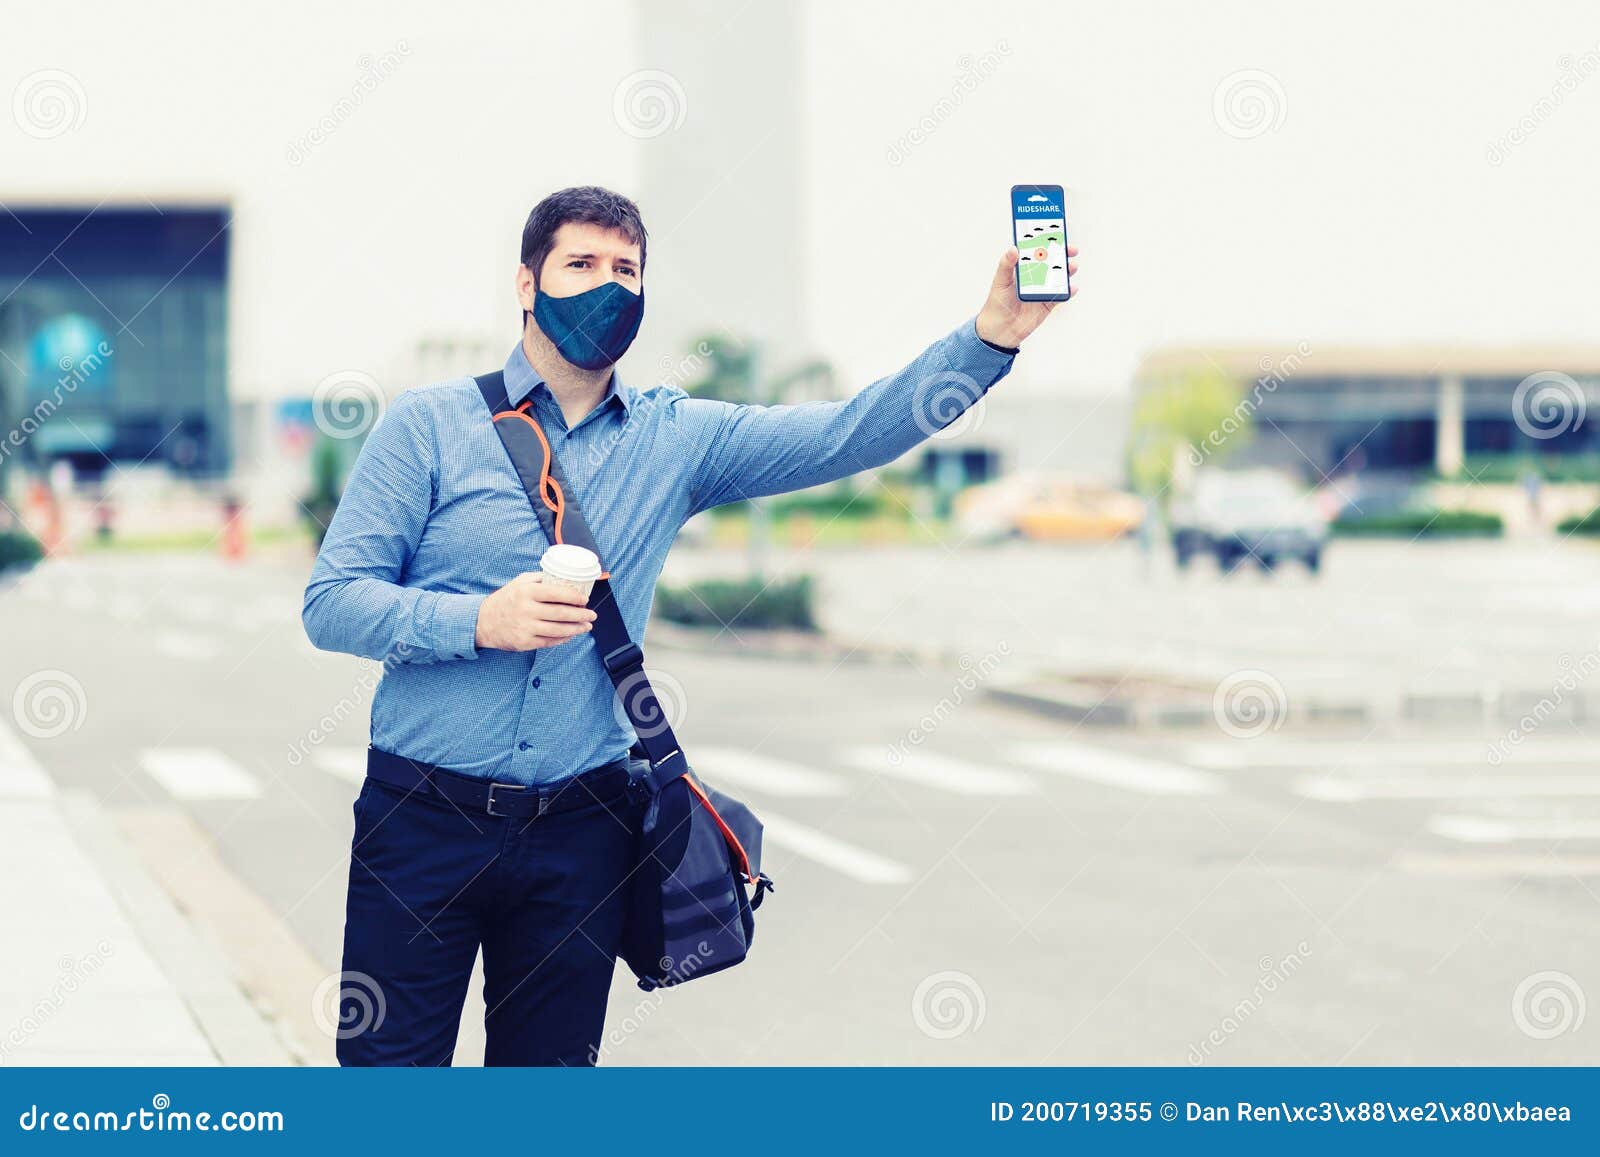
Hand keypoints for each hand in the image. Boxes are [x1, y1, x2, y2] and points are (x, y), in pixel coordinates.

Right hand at [474, 572, 596, 650]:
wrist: (483, 622)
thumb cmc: (505, 599)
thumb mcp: (519, 582)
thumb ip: (540, 578)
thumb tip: (564, 578)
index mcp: (526, 592)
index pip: (557, 593)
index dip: (574, 597)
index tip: (584, 599)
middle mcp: (526, 610)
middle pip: (561, 613)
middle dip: (581, 615)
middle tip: (592, 615)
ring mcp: (525, 628)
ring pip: (558, 630)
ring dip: (576, 629)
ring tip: (586, 626)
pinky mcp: (524, 642)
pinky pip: (549, 642)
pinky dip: (563, 639)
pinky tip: (571, 635)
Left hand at [974, 244, 1078, 348]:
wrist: (999, 330)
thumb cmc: (996, 303)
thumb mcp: (1000, 281)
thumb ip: (1006, 265)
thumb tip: (1014, 248)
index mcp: (1023, 269)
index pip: (1037, 251)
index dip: (1047, 242)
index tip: (1056, 234)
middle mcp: (1035, 277)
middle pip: (1052, 262)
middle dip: (1063, 255)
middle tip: (1071, 249)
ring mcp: (1043, 290)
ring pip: (1059, 277)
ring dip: (1067, 271)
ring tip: (1072, 267)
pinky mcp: (1048, 304)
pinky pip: (1060, 296)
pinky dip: (1068, 292)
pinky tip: (1071, 288)